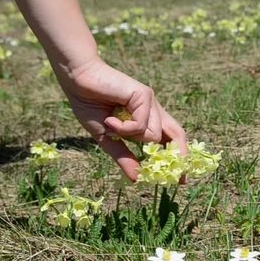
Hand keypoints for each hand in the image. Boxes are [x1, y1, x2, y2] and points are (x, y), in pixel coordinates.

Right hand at [58, 57, 186, 181]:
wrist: (78, 80)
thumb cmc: (89, 104)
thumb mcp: (107, 138)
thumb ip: (123, 156)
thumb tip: (136, 179)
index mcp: (145, 118)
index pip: (169, 139)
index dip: (176, 157)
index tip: (182, 180)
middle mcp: (152, 110)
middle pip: (177, 134)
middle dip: (178, 155)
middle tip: (178, 178)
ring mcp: (150, 102)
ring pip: (154, 135)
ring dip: (130, 136)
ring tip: (111, 124)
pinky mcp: (145, 95)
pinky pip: (142, 125)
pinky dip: (124, 127)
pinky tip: (110, 118)